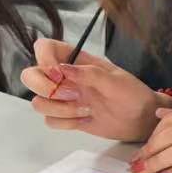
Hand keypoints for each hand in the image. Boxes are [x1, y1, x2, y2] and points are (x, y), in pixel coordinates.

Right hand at [20, 36, 165, 141]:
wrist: (142, 119)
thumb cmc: (132, 94)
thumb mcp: (115, 80)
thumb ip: (89, 74)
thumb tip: (61, 69)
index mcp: (75, 60)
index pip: (43, 48)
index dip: (44, 60)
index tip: (59, 74)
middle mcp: (64, 77)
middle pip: (30, 76)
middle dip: (45, 89)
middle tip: (73, 95)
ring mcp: (64, 98)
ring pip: (38, 102)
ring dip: (59, 109)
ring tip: (86, 110)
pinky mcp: (67, 117)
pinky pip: (50, 121)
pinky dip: (65, 123)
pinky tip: (86, 120)